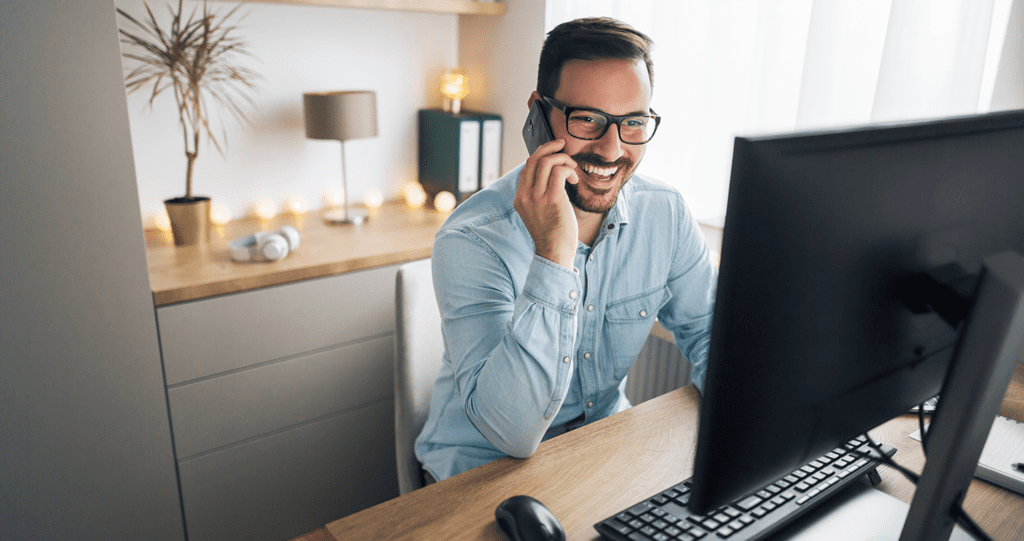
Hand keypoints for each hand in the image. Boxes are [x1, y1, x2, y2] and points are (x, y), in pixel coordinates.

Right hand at [515, 139, 578, 268]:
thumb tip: (553, 177)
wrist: (554, 253)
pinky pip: (559, 171)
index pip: (526, 168)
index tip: (554, 154)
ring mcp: (536, 197)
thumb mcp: (539, 213)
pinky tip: (574, 180)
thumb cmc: (552, 235)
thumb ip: (540, 196)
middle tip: (563, 145)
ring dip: (563, 159)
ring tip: (572, 169)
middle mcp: (524, 195)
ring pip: (546, 161)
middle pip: (533, 159)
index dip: (540, 156)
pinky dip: (569, 169)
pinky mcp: (552, 198)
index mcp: (519, 198)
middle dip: (550, 148)